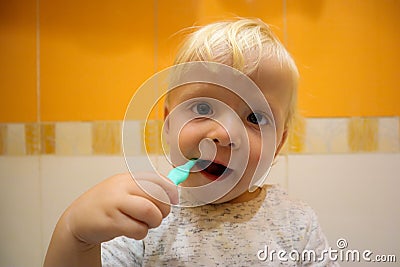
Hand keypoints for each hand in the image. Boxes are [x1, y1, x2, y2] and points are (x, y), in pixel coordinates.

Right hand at [44, 172, 177, 265]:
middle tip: (158, 215)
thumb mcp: (124, 189)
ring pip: (150, 212)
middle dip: (164, 209)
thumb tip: (172, 191)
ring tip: (146, 224)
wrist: (77, 219)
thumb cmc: (106, 204)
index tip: (173, 199)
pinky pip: (138, 229)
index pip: (157, 179)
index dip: (170, 190)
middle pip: (157, 195)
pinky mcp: (111, 222)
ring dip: (154, 221)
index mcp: (127, 178)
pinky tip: (133, 230)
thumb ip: (146, 189)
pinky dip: (141, 233)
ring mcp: (115, 204)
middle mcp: (122, 188)